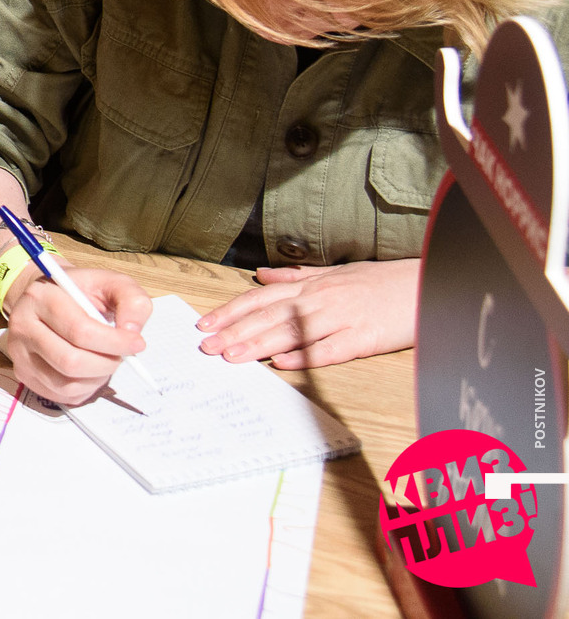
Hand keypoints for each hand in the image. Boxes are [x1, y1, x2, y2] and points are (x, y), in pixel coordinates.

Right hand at [0, 266, 152, 406]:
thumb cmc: (80, 292)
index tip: (137, 343)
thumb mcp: (110, 283)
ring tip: (105, 360)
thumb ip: (131, 300)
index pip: (79, 330)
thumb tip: (132, 333)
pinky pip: (62, 396)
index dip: (114, 342)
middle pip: (71, 362)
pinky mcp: (23, 375)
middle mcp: (22, 326)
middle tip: (122, 356)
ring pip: (66, 384)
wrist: (48, 299)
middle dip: (106, 364)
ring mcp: (19, 354)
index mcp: (41, 297)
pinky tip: (90, 370)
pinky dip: (85, 388)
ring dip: (97, 378)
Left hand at [196, 258, 418, 368]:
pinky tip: (282, 363)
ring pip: (292, 331)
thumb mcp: (336, 272)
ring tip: (231, 356)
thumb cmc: (383, 281)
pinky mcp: (365, 337)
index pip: (261, 297)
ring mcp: (342, 317)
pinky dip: (305, 356)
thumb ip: (296, 274)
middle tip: (206, 346)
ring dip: (259, 344)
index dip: (231, 311)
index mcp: (312, 285)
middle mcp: (321, 299)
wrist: (430, 283)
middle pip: (269, 315)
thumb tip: (261, 274)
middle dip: (234, 331)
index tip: (205, 324)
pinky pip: (330, 348)